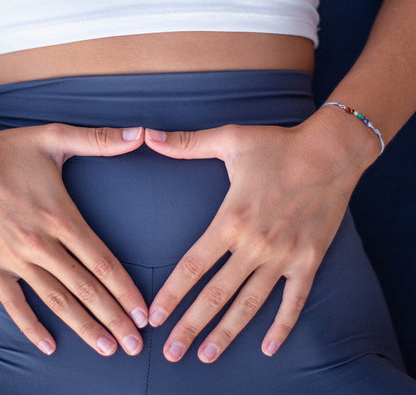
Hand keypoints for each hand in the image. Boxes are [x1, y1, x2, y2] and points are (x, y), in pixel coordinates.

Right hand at [0, 124, 147, 355]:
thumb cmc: (7, 150)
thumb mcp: (54, 138)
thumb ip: (101, 141)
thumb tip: (142, 135)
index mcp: (61, 216)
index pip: (104, 263)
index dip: (127, 291)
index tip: (144, 314)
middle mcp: (40, 244)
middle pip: (86, 289)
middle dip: (113, 319)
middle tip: (136, 345)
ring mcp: (13, 258)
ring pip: (56, 301)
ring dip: (83, 327)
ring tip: (108, 349)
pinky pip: (11, 303)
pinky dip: (30, 325)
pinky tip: (49, 345)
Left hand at [144, 117, 365, 362]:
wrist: (329, 153)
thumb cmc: (278, 146)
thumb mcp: (230, 139)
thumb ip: (186, 144)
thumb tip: (149, 135)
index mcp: (231, 219)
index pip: (192, 265)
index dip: (170, 294)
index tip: (154, 317)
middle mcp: (255, 245)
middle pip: (215, 294)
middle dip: (190, 326)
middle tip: (171, 353)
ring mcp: (284, 256)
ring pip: (249, 304)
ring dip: (226, 332)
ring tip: (207, 356)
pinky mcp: (309, 260)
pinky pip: (293, 301)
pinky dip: (281, 326)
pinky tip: (268, 347)